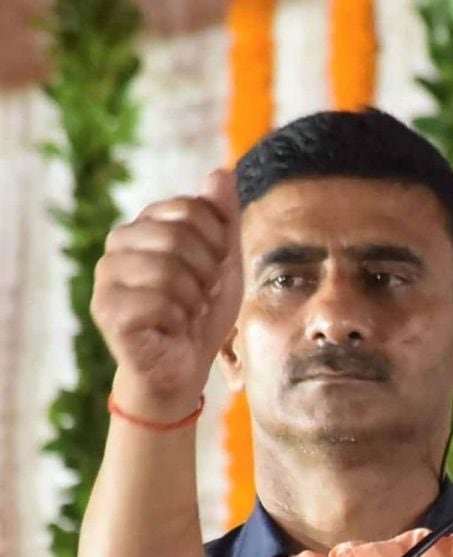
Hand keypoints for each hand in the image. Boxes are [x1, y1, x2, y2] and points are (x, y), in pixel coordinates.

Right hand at [92, 170, 243, 420]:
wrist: (184, 365)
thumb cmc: (201, 312)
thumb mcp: (223, 261)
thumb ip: (222, 218)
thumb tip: (222, 172)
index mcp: (145, 226)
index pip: (192, 208)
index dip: (218, 243)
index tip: (213, 270)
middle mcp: (118, 244)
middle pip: (179, 236)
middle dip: (206, 273)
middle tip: (199, 296)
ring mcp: (106, 276)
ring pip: (169, 270)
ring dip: (193, 300)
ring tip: (184, 313)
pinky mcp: (106, 309)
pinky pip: (157, 303)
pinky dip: (176, 320)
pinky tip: (168, 329)